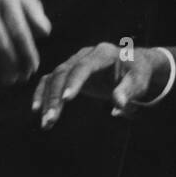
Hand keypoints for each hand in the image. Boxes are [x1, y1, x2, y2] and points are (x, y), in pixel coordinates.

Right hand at [32, 42, 169, 128]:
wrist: (132, 64)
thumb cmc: (137, 73)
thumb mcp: (139, 81)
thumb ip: (129, 91)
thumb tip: (118, 105)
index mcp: (104, 53)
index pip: (85, 66)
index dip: (74, 81)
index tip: (67, 100)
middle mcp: (85, 54)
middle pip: (64, 72)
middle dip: (56, 97)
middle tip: (50, 120)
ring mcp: (74, 61)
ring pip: (54, 77)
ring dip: (47, 99)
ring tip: (46, 122)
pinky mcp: (69, 71)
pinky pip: (51, 80)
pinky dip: (43, 94)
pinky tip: (37, 110)